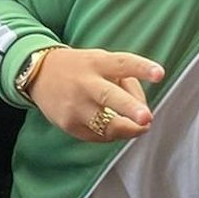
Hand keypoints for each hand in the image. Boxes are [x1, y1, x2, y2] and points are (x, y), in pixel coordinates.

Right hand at [29, 45, 163, 142]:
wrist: (39, 75)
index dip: (141, 68)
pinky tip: (115, 127)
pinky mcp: (68, 124)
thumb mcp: (102, 61)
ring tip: (141, 127)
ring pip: (105, 125)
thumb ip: (126, 81)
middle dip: (129, 108)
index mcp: (96, 62)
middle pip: (109, 96)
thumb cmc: (82, 68)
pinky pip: (98, 136)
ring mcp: (75, 106)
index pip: (122, 63)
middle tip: (147, 118)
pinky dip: (111, 134)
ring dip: (128, 130)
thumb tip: (143, 113)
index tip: (160, 74)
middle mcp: (85, 83)